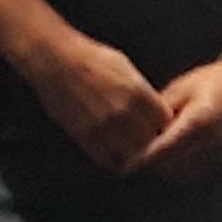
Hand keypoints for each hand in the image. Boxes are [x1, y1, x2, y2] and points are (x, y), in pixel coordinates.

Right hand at [26, 33, 170, 173]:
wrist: (56, 60)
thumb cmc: (92, 59)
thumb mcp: (127, 69)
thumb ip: (142, 92)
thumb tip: (156, 108)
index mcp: (137, 93)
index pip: (165, 121)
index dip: (165, 126)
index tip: (161, 127)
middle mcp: (123, 112)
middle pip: (151, 141)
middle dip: (153, 143)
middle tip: (150, 145)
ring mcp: (103, 126)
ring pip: (130, 155)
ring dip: (135, 157)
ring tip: (134, 154)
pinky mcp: (84, 135)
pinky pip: (106, 159)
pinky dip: (114, 163)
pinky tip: (116, 158)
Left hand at [131, 60, 221, 179]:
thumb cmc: (211, 80)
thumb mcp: (179, 89)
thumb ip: (159, 112)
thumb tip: (136, 131)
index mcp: (197, 121)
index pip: (162, 150)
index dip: (140, 159)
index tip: (122, 162)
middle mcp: (209, 140)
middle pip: (169, 165)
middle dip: (147, 166)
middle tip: (127, 163)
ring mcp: (217, 150)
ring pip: (180, 172)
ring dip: (162, 170)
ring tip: (144, 162)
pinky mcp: (221, 155)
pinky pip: (193, 171)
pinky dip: (177, 170)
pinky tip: (166, 161)